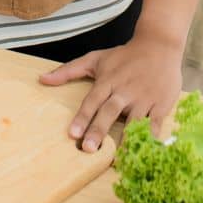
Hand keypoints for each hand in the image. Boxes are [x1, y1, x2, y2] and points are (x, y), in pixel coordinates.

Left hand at [39, 32, 182, 150]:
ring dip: (126, 139)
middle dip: (99, 130)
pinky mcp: (161, 104)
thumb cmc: (124, 56)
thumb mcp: (95, 59)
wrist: (159, 45)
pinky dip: (151, 137)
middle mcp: (124, 91)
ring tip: (119, 158)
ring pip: (134, 121)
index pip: (92, 101)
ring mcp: (144, 98)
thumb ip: (68, 71)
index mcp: (108, 81)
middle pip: (110, 111)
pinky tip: (146, 152)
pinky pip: (155, 124)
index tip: (72, 133)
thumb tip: (41, 79)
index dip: (82, 117)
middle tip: (89, 148)